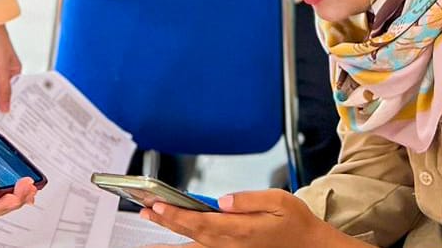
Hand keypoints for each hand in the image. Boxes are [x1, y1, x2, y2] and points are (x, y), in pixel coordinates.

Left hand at [143, 189, 328, 247]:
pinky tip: (175, 239)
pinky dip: (187, 244)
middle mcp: (232, 244)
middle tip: (145, 210)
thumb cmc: (296, 224)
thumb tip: (224, 199)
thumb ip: (250, 198)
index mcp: (242, 229)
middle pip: (192, 233)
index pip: (202, 222)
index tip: (157, 206)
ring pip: (194, 245)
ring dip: (171, 235)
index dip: (177, 215)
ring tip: (151, 223)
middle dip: (167, 222)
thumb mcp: (280, 201)